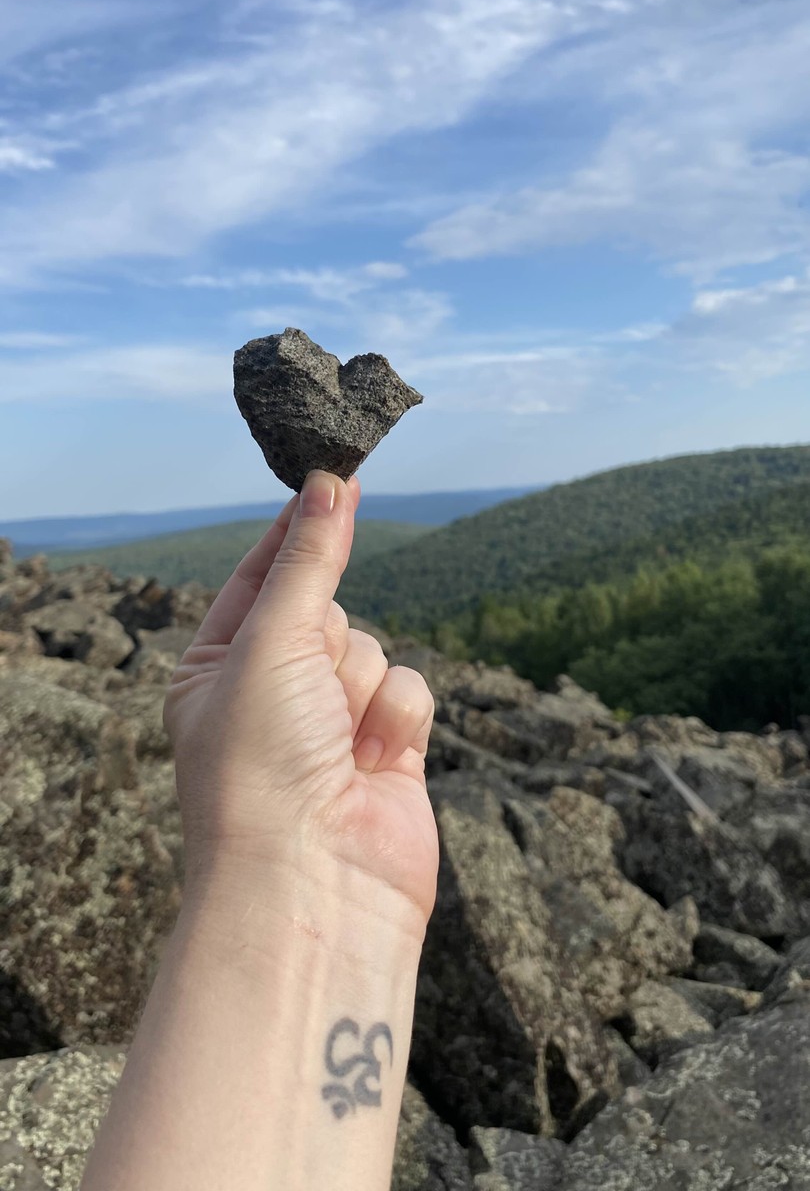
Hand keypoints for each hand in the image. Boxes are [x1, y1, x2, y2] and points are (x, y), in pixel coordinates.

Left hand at [163, 471, 438, 928]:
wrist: (315, 887)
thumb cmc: (261, 767)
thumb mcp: (271, 642)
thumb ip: (309, 560)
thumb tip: (329, 479)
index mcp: (215, 670)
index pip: (259, 577)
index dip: (295, 532)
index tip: (333, 474)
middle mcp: (271, 695)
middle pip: (327, 609)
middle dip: (328, 639)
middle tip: (308, 684)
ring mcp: (330, 726)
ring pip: (373, 648)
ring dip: (361, 685)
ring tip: (336, 744)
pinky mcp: (386, 752)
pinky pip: (409, 690)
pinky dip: (396, 718)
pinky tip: (373, 765)